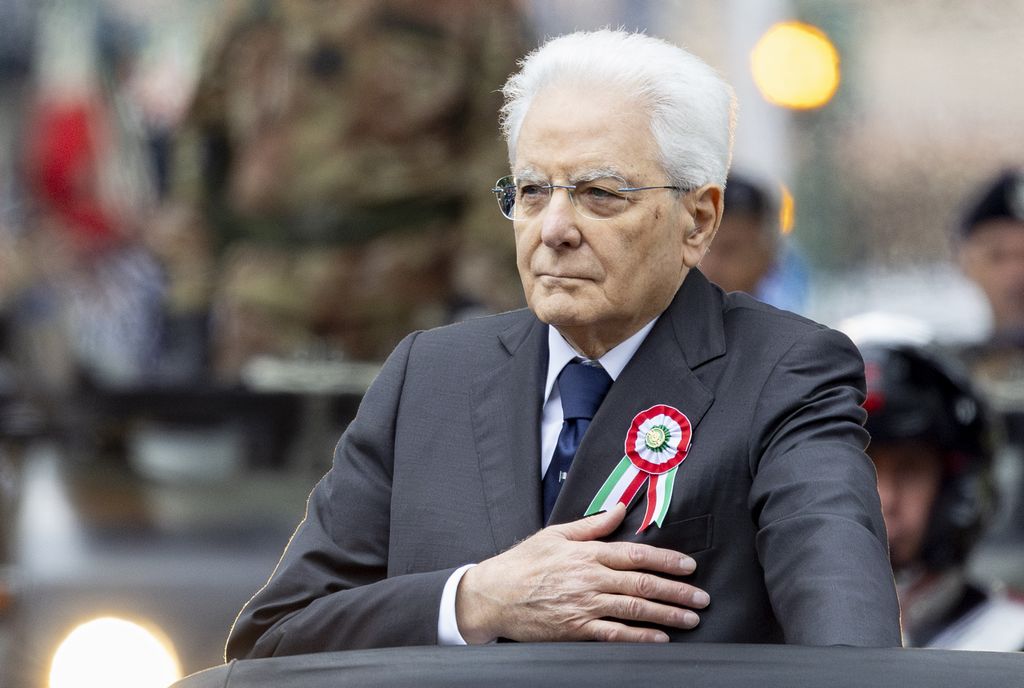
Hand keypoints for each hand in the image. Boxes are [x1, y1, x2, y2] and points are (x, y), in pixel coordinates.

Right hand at [454, 503, 708, 643]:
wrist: (493, 596)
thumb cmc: (522, 563)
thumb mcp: (555, 534)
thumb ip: (592, 525)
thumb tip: (619, 509)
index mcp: (587, 553)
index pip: (635, 555)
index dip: (666, 561)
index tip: (689, 567)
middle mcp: (590, 579)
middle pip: (642, 584)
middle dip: (676, 591)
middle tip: (701, 597)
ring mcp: (584, 606)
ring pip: (634, 609)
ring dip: (666, 614)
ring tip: (690, 619)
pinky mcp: (576, 629)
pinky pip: (615, 635)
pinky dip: (639, 637)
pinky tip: (659, 639)